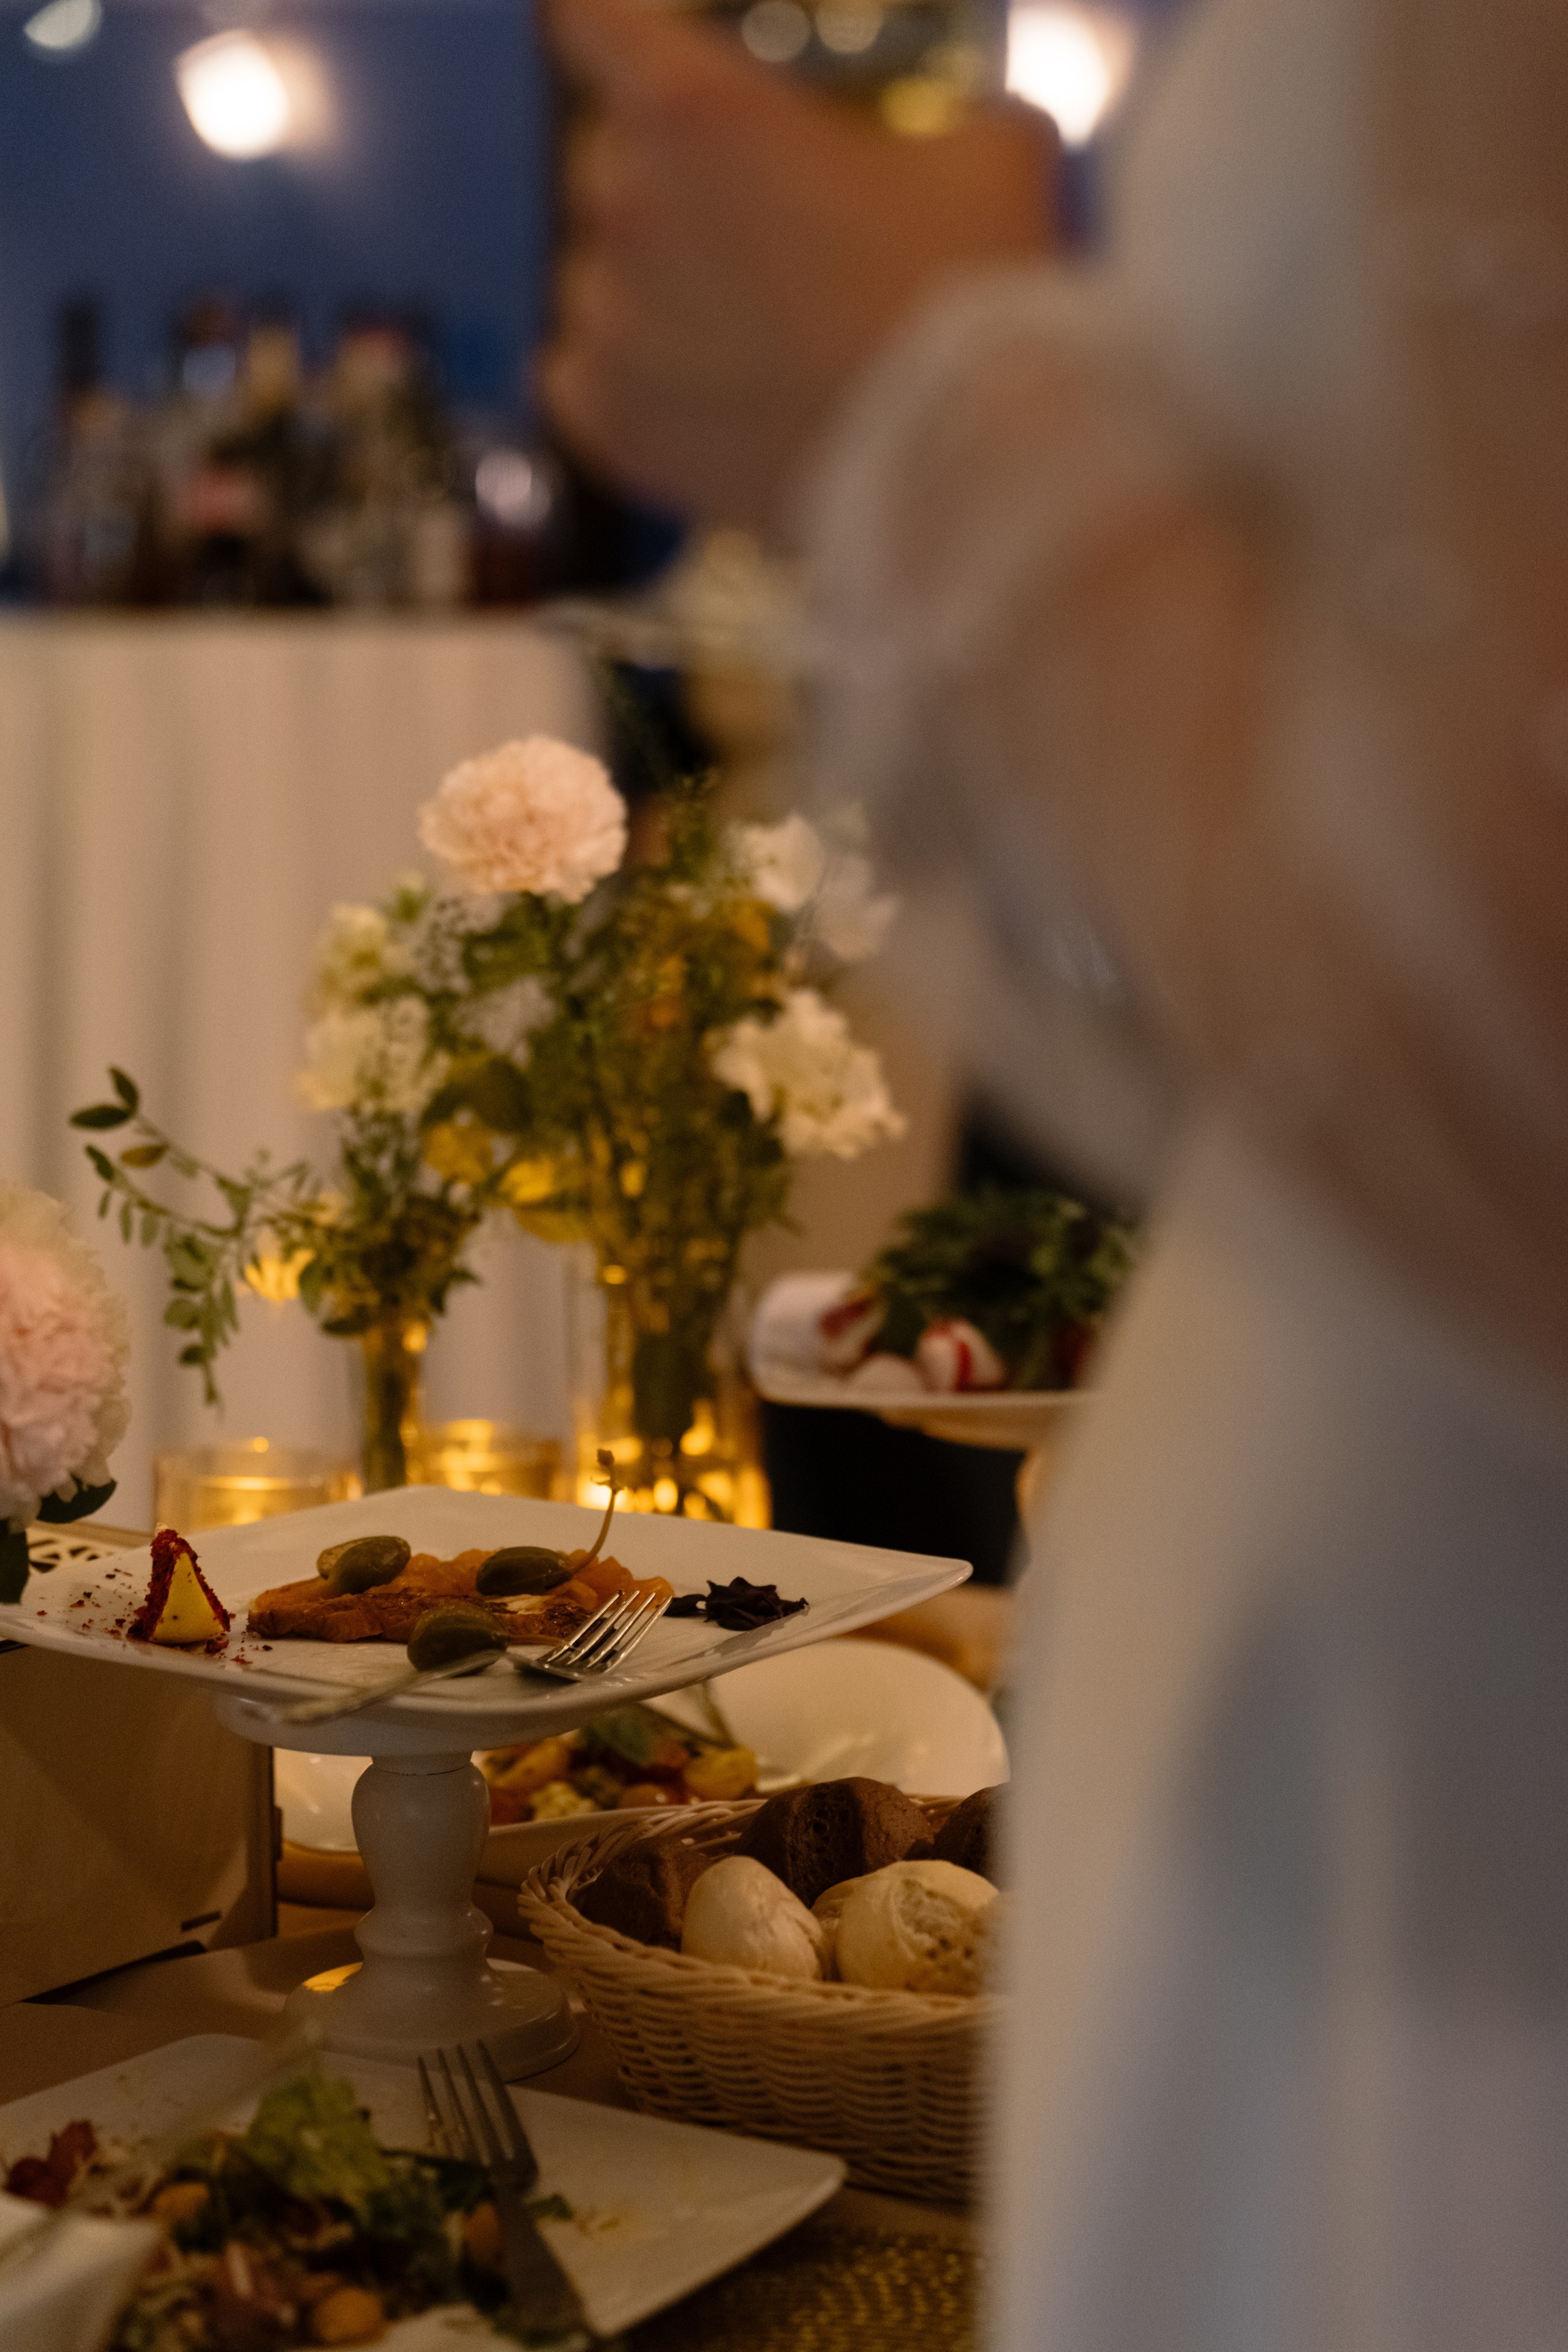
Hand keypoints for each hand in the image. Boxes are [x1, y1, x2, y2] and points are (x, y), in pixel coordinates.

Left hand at [540, 0, 1056, 527]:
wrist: (956, 466)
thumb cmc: (968, 302)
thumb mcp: (993, 157)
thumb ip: (947, 122)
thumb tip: (962, 140)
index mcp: (697, 108)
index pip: (592, 23)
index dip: (609, 33)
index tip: (620, 46)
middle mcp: (630, 205)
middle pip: (604, 162)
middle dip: (668, 181)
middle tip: (751, 228)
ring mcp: (611, 320)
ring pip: (596, 275)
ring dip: (652, 288)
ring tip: (742, 328)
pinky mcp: (613, 422)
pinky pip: (577, 375)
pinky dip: (621, 376)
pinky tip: (684, 383)